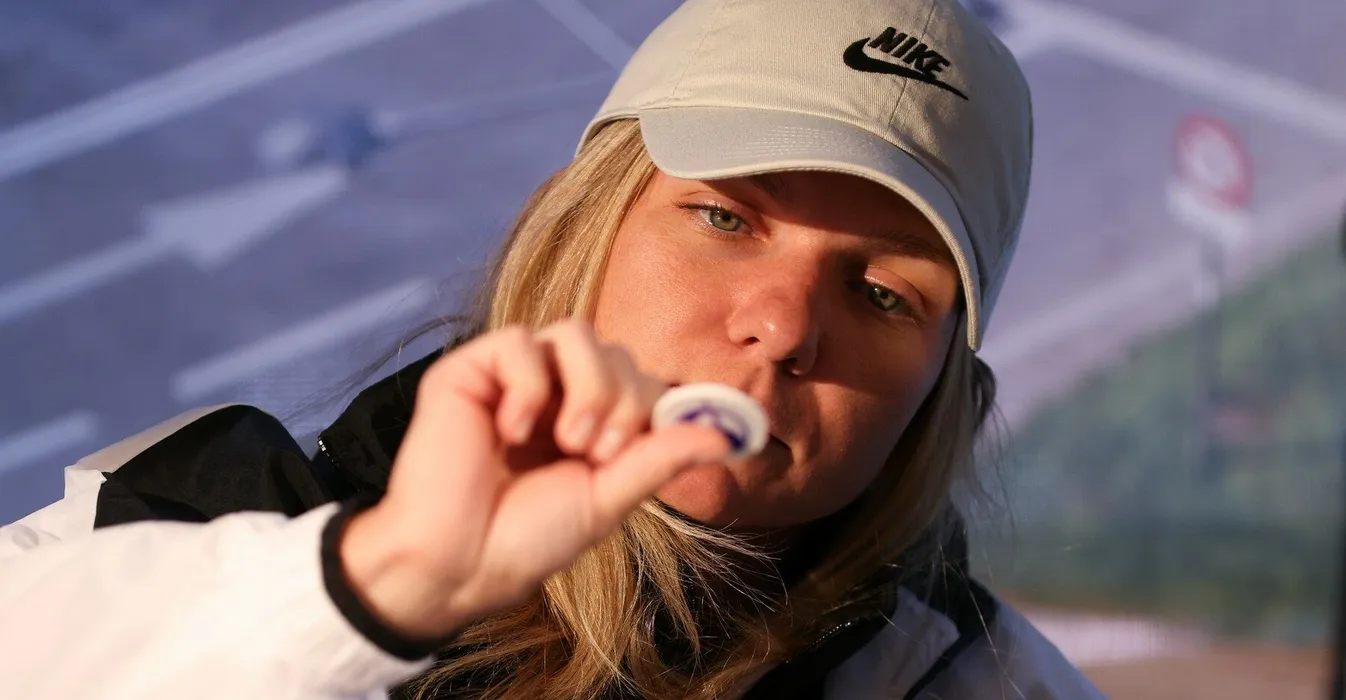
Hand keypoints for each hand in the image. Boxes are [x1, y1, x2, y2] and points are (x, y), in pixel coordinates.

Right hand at [339, 319, 731, 639]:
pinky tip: (513, 431)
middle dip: (622, 400)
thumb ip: (660, 458)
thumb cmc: (526, 538)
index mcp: (590, 420)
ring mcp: (512, 378)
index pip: (642, 379)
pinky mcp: (469, 371)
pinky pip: (518, 341)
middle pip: (616, 352)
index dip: (652, 403)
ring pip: (575, 333)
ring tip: (569, 439)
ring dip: (587, 385)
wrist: (458, 565)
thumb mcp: (608, 499)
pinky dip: (528, 385)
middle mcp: (555, 392)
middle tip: (598, 453)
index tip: (633, 450)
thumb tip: (729, 435)